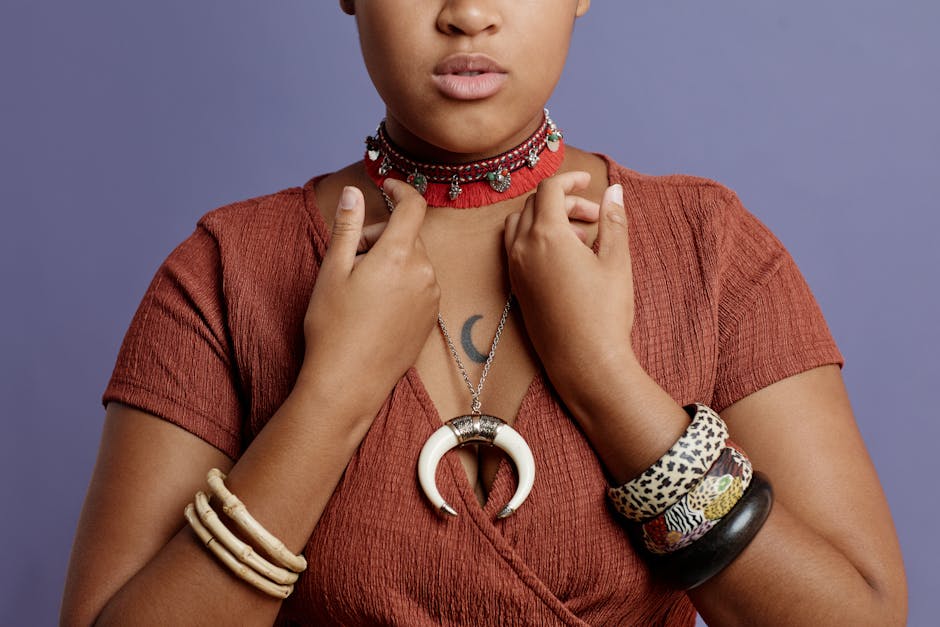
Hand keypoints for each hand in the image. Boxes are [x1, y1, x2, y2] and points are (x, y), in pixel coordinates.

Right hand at [300, 180, 439, 420]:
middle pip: (408, 235)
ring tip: (361, 289)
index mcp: (398, 255)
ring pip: (414, 260)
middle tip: (351, 259)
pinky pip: (420, 284)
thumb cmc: (334, 327)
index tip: (385, 186)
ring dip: (391, 260)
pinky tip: (376, 307)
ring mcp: (431, 297)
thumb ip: (348, 226)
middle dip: (381, 235)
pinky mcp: (432, 317)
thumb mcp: (333, 270)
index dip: (400, 189)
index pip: (413, 206)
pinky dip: (402, 282)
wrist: (349, 382)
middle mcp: (423, 272)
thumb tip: (356, 191)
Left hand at [504, 172, 634, 403]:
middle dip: (564, 201)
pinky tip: (566, 258)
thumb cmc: (604, 313)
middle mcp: (523, 248)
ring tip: (582, 238)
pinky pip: (517, 248)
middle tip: (595, 217)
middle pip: (534, 205)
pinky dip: (536, 239)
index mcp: (547, 235)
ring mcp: (515, 269)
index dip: (570, 179)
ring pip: (520, 224)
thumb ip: (613, 221)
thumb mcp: (617, 261)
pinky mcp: (515, 287)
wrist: (584, 362)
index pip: (549, 189)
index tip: (589, 181)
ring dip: (547, 219)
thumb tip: (614, 191)